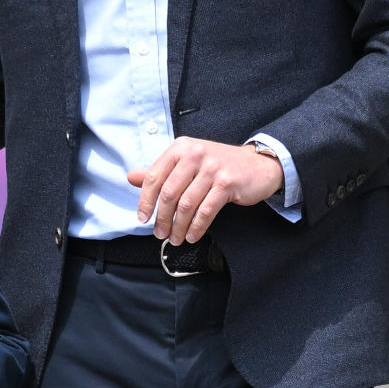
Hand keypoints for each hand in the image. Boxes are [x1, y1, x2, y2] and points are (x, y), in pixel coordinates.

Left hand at [128, 138, 284, 244]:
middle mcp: (195, 155)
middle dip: (162, 218)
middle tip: (159, 233)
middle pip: (169, 193)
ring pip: (186, 205)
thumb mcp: (188, 162)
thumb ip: (160, 171)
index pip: (154, 177)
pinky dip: (196, 227)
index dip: (145, 200)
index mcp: (181, 148)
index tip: (142, 218)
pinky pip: (205, 211)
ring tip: (174, 238)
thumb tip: (131, 177)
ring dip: (178, 226)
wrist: (257, 165)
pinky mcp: (227, 184)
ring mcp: (212, 169)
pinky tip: (191, 235)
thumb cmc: (219, 165)